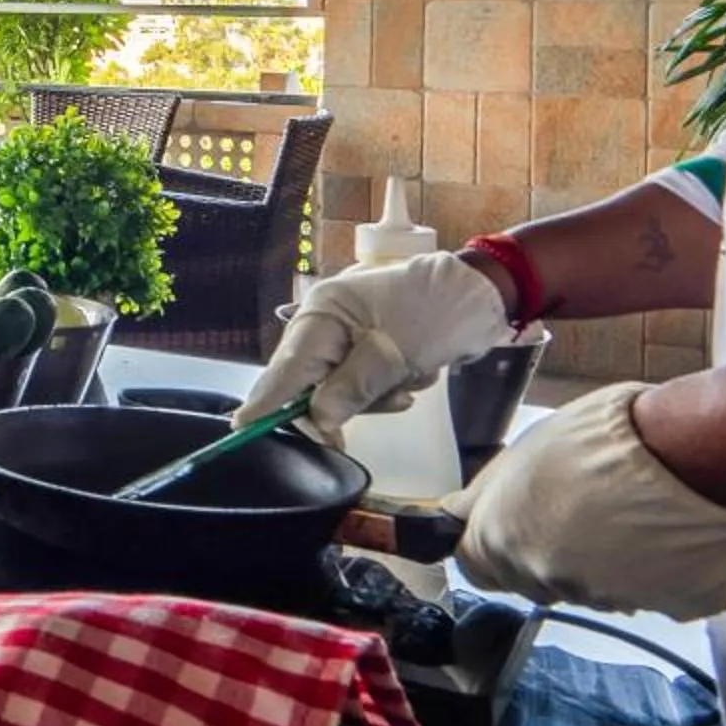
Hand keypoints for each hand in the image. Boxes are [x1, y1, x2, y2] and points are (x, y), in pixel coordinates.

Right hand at [236, 254, 510, 442]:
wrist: (484, 295)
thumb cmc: (437, 313)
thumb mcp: (395, 353)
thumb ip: (351, 389)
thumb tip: (318, 419)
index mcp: (322, 314)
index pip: (286, 368)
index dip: (266, 402)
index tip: (242, 429)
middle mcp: (326, 324)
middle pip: (309, 385)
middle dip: (339, 404)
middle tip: (353, 429)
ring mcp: (348, 336)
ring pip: (340, 390)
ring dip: (374, 397)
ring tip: (408, 382)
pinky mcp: (370, 349)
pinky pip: (364, 385)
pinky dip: (387, 390)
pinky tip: (412, 377)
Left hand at [446, 383, 725, 618]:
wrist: (690, 448)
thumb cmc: (604, 433)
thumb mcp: (526, 448)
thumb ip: (488, 495)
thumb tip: (455, 513)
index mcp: (502, 540)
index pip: (477, 566)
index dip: (495, 545)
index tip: (515, 525)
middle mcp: (549, 580)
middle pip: (539, 579)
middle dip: (555, 552)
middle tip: (587, 508)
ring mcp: (611, 598)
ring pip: (599, 589)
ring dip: (610, 562)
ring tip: (637, 512)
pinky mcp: (672, 606)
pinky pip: (660, 594)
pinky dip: (666, 571)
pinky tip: (676, 532)